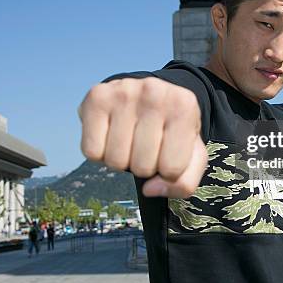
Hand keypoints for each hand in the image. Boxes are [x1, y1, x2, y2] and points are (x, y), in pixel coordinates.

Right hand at [78, 77, 207, 197]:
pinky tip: (111, 134)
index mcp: (184, 107)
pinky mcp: (97, 96)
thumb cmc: (171, 128)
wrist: (148, 93)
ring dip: (121, 160)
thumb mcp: (192, 154)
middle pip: (141, 167)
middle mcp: (154, 93)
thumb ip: (183, 183)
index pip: (172, 169)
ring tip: (129, 139)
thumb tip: (149, 189)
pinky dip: (100, 152)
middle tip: (146, 144)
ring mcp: (123, 92)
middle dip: (143, 165)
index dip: (168, 172)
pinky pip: (91, 151)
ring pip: (115, 162)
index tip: (168, 151)